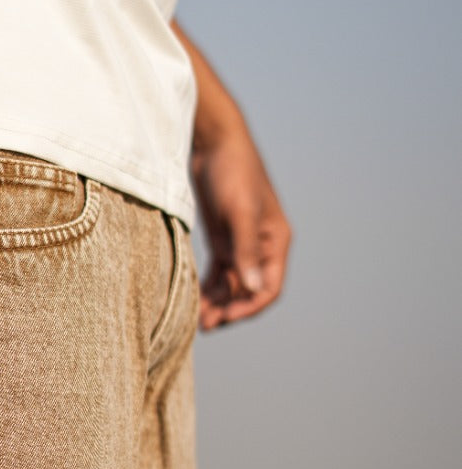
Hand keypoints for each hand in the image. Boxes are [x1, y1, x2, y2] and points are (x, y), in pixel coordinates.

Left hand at [190, 117, 290, 329]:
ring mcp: (241, 243)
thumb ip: (245, 251)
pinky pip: (218, 272)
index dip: (249, 308)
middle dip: (230, 309)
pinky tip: (193, 301)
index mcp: (275, 242)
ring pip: (232, 284)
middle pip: (249, 291)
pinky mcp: (223, 238)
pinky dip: (208, 287)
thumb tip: (252, 289)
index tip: (225, 320)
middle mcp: (261, 247)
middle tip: (205, 326)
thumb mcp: (239, 213)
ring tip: (196, 320)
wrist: (215, 143)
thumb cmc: (233, 173)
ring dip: (217, 303)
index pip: (269, 288)